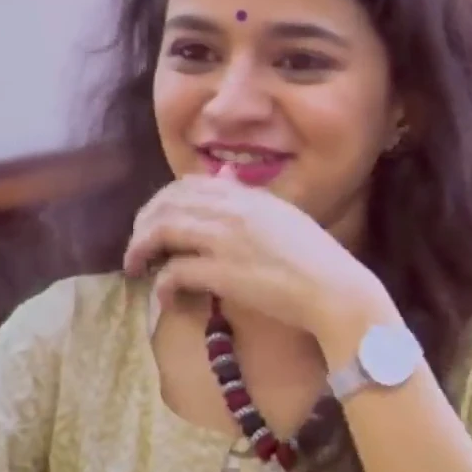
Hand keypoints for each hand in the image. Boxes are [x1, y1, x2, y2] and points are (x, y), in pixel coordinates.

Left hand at [121, 169, 389, 334]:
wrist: (335, 289)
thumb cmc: (317, 259)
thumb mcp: (283, 215)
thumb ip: (251, 198)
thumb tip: (225, 176)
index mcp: (247, 195)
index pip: (187, 184)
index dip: (162, 201)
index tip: (155, 221)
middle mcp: (231, 209)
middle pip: (166, 204)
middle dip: (143, 224)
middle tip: (137, 247)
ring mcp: (224, 239)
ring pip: (162, 230)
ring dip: (141, 249)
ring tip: (136, 267)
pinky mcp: (222, 273)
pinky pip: (174, 271)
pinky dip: (162, 283)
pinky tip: (163, 295)